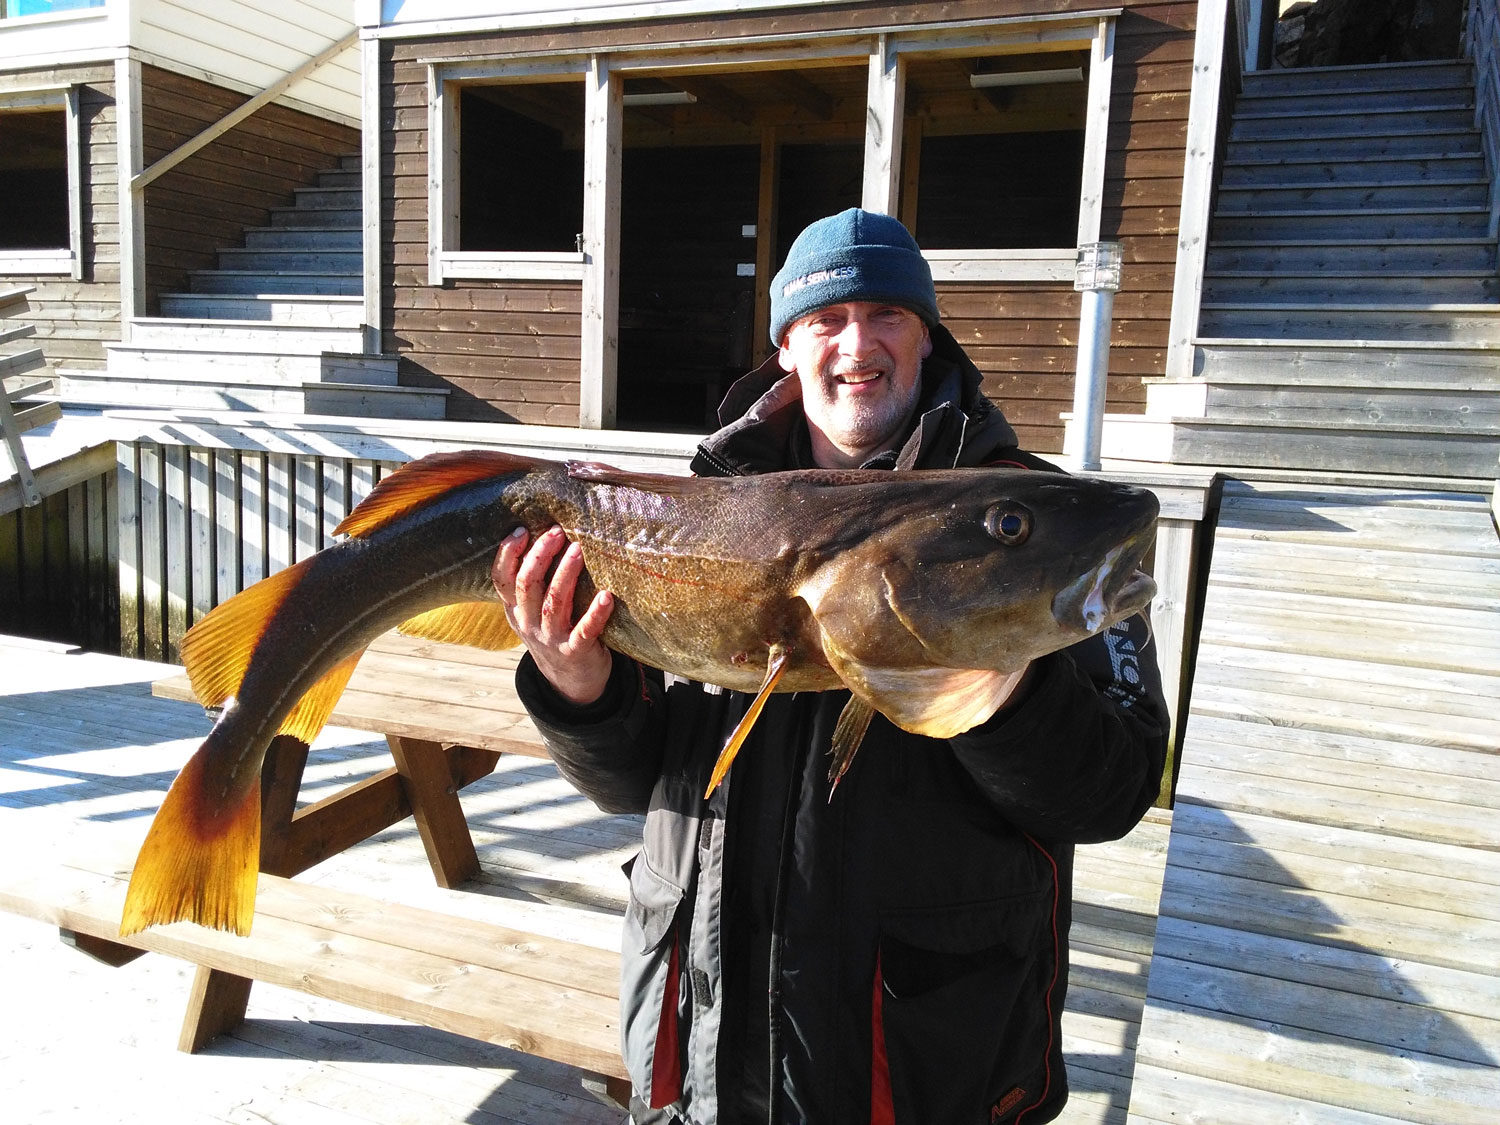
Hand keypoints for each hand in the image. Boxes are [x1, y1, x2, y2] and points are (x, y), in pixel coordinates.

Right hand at [492, 525, 614, 704]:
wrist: (570, 682)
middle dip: (540, 555)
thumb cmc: (555, 633)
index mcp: (515, 610)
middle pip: (527, 585)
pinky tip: (607, 596)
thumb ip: (533, 583)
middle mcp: (528, 623)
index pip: (501, 579)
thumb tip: (545, 535)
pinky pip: (585, 630)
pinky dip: (596, 613)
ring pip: (553, 602)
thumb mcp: (533, 612)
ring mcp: (550, 639)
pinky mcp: (575, 651)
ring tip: (578, 550)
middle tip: (557, 533)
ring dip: (565, 574)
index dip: (508, 554)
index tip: (523, 531)